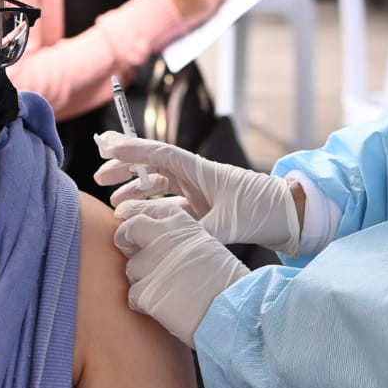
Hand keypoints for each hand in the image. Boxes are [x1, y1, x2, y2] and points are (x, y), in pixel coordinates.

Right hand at [95, 131, 302, 253]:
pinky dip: (152, 210)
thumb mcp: (228, 223)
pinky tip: (139, 219)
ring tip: (113, 203)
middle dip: (125, 170)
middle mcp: (196, 176)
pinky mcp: (204, 207)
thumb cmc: (261, 211)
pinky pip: (170, 204)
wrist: (288, 214)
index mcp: (200, 170)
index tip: (106, 147)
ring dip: (136, 192)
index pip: (159, 154)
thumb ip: (196, 230)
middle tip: (100, 178)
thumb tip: (168, 240)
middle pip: (153, 167)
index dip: (132, 150)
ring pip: (159, 186)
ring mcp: (199, 191)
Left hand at [113, 199, 249, 346]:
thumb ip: (178, 237)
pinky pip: (132, 295)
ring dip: (142, 280)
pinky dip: (144, 304)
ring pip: (131, 268)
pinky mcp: (146, 291)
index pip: (148, 210)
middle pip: (128, 230)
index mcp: (182, 223)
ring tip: (167, 289)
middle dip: (124, 240)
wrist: (234, 310)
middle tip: (131, 252)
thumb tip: (153, 238)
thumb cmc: (225, 282)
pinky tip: (165, 306)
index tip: (131, 226)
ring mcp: (154, 264)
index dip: (136, 218)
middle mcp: (165, 237)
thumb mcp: (206, 245)